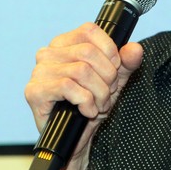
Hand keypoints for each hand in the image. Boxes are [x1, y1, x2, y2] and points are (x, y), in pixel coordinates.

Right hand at [24, 22, 143, 155]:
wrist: (75, 139)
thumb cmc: (90, 105)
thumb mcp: (114, 81)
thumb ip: (126, 63)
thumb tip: (135, 49)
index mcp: (64, 44)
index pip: (89, 30)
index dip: (109, 50)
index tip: (115, 68)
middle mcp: (48, 53)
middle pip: (88, 52)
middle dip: (107, 76)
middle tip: (108, 93)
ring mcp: (39, 72)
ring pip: (80, 70)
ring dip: (98, 93)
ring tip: (99, 104)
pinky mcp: (35, 91)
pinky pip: (67, 87)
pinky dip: (85, 101)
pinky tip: (87, 111)